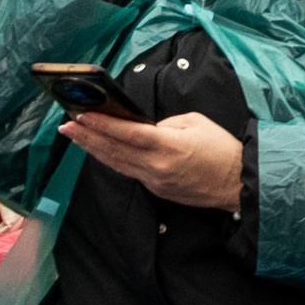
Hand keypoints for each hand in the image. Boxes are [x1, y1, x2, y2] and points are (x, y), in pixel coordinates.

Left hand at [61, 111, 242, 210]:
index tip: (82, 115)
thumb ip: (166, 124)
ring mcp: (153, 180)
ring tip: (75, 136)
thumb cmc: (222, 149)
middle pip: (114, 149)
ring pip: (115, 163)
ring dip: (93, 148)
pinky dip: (111, 159)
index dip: (103, 124)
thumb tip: (146, 127)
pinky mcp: (155, 189)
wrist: (237, 183)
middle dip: (88, 136)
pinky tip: (100, 150)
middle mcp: (156, 165)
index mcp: (168, 145)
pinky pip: (128, 171)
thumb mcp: (197, 123)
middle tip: (67, 125)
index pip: (127, 133)